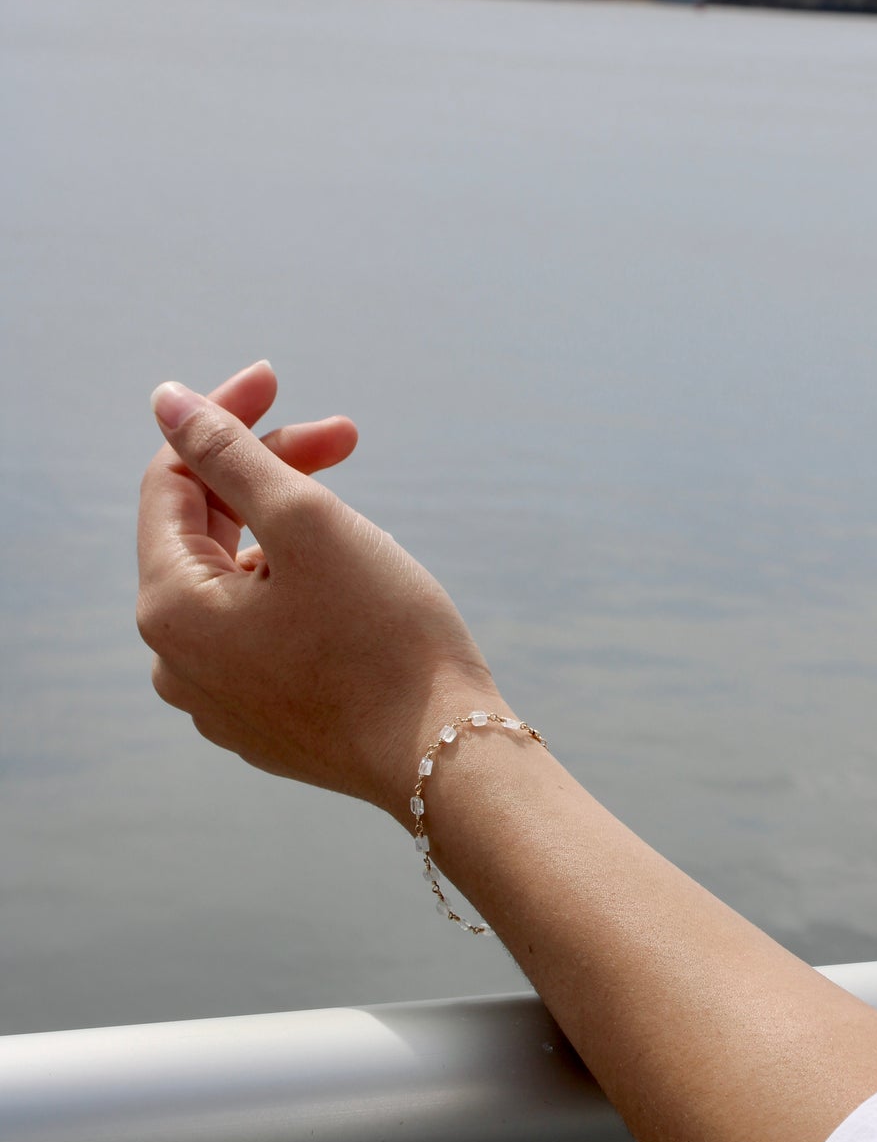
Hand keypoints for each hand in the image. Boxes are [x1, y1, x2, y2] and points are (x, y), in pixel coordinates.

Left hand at [137, 364, 499, 821]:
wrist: (444, 759)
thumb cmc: (383, 640)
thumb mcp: (307, 523)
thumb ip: (229, 453)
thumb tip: (168, 400)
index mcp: (170, 608)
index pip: (174, 482)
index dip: (225, 422)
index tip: (281, 382)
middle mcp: (176, 663)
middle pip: (205, 531)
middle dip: (270, 472)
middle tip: (348, 438)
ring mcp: (218, 701)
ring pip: (238, 581)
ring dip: (290, 531)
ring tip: (361, 527)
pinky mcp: (264, 723)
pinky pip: (263, 631)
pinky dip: (299, 589)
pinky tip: (356, 586)